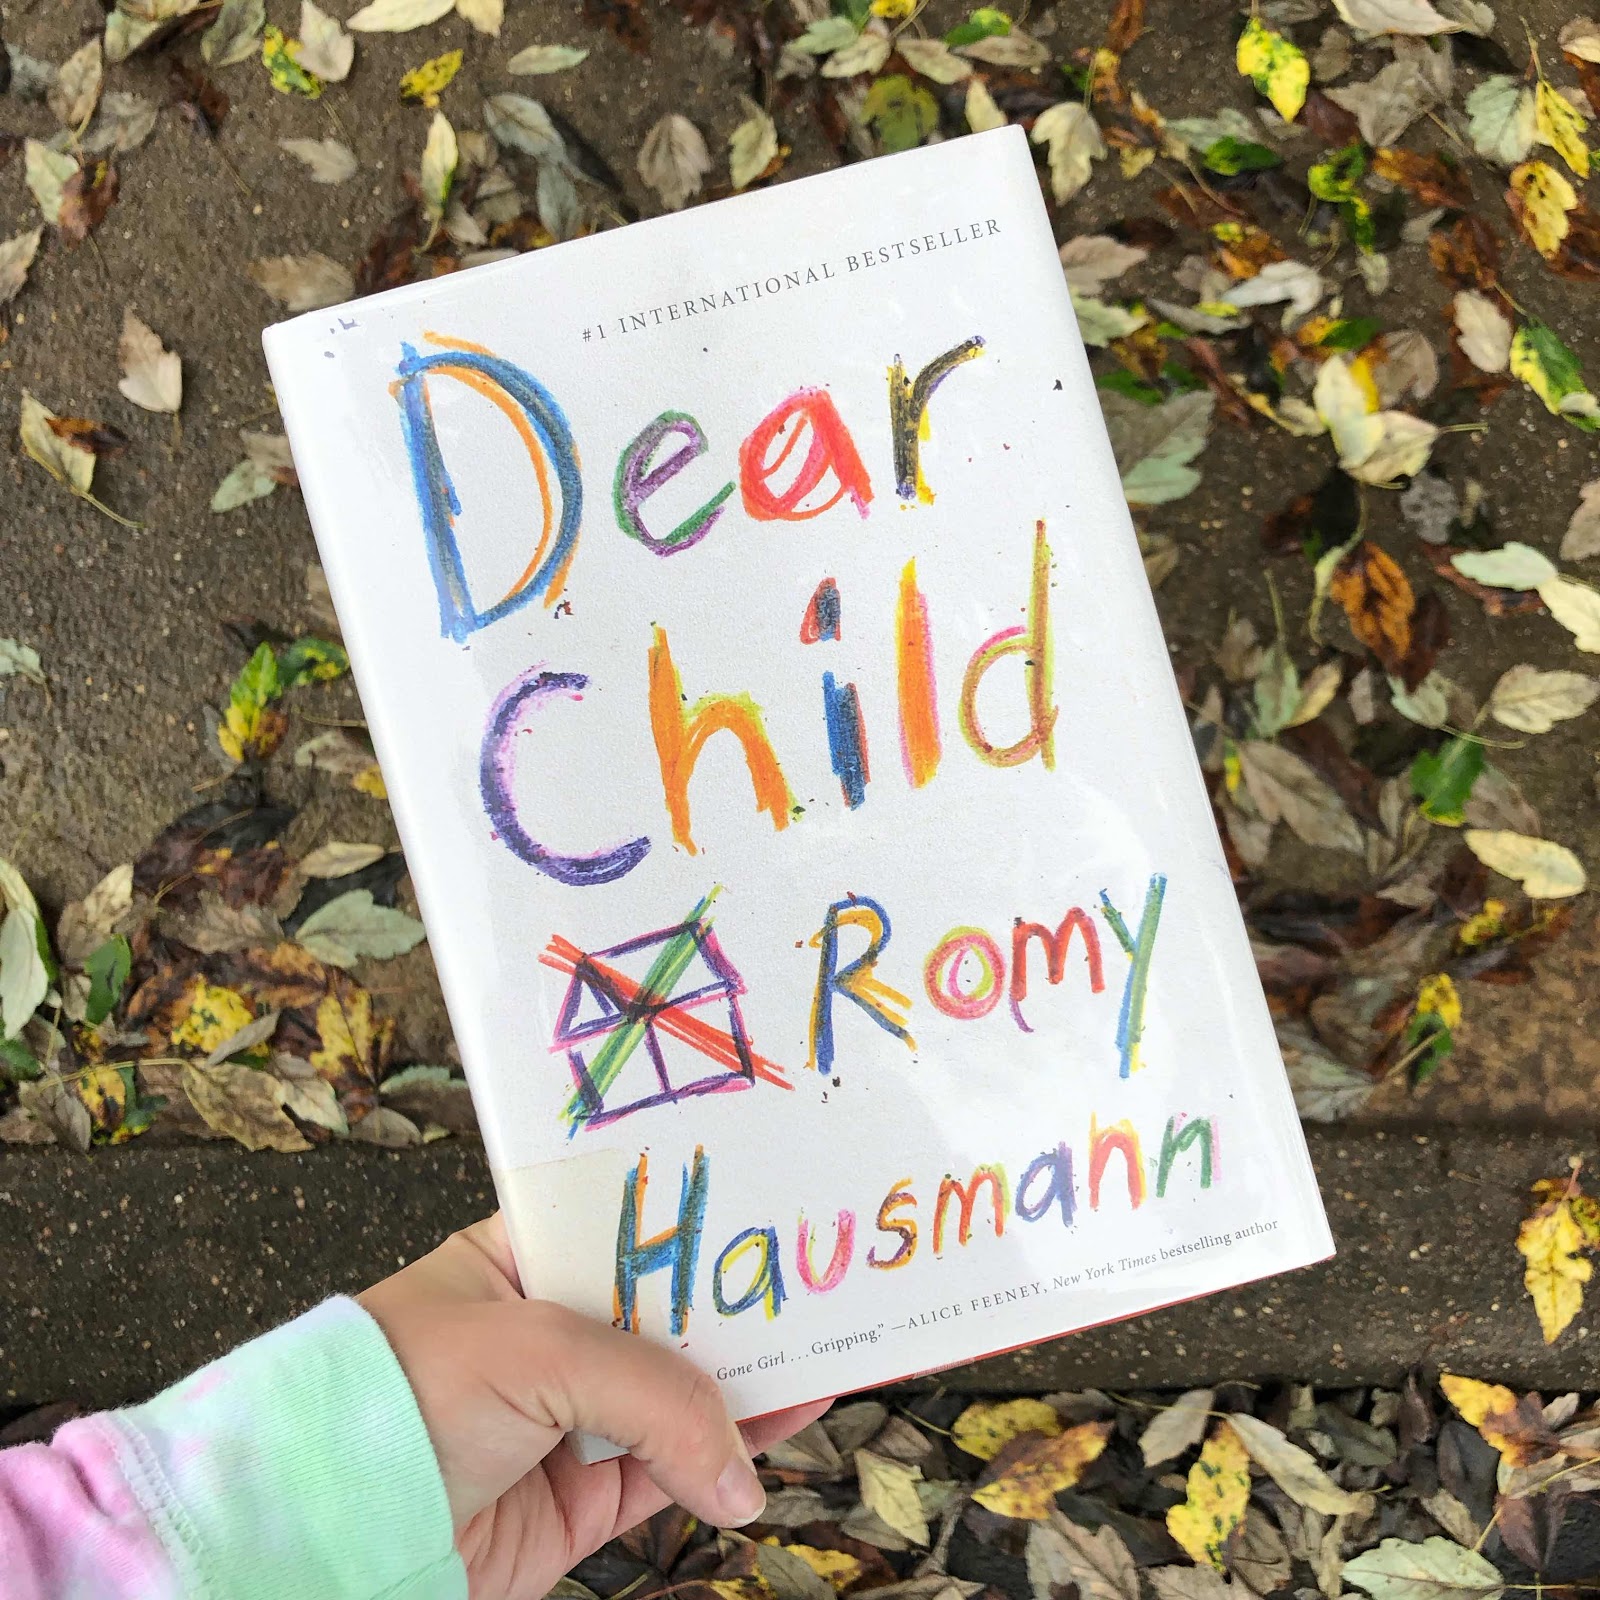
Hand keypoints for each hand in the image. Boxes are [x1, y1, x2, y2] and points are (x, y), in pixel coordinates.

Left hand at [358, 1213, 830, 1599]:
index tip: (773, 1213)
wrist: (320, 1530)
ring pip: (682, 1394)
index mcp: (523, 1260)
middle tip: (821, 1284)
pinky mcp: (579, 1499)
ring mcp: (567, 1418)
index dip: (700, 1226)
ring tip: (832, 1348)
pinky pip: (673, 1471)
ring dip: (753, 1380)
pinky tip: (784, 1425)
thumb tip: (737, 1471)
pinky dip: (729, 1457)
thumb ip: (651, 1392)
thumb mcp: (533, 1352)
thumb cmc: (401, 1396)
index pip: (632, 1230)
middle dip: (741, 1306)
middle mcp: (551, 1334)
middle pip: (670, 1313)